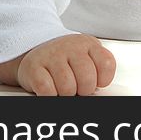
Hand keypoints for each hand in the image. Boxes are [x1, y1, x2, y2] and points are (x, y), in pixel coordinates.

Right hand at [0, 34, 115, 94]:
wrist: (36, 51)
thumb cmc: (66, 59)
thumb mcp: (86, 57)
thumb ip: (97, 69)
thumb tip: (100, 93)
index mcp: (88, 44)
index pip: (106, 64)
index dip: (103, 79)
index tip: (97, 82)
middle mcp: (71, 46)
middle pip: (87, 80)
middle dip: (84, 90)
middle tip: (78, 88)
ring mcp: (52, 55)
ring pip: (67, 87)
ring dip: (66, 94)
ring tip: (63, 88)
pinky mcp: (34, 66)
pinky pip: (47, 90)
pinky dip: (50, 96)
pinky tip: (50, 89)